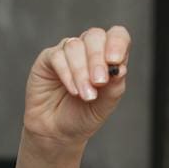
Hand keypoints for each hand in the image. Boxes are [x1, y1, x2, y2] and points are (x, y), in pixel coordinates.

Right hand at [23, 26, 130, 148]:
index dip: (117, 42)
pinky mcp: (48, 59)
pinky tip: (73, 91)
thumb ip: (114, 87)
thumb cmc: (83, 116)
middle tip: (99, 82)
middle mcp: (88, 50)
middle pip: (95, 36)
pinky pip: (57, 56)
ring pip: (75, 46)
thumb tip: (120, 68)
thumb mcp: (105, 105)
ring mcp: (67, 53)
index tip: (115, 61)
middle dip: (97, 59)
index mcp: (107, 57)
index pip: (117, 36)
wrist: (58, 132)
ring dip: (81, 72)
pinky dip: (67, 74)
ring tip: (86, 96)